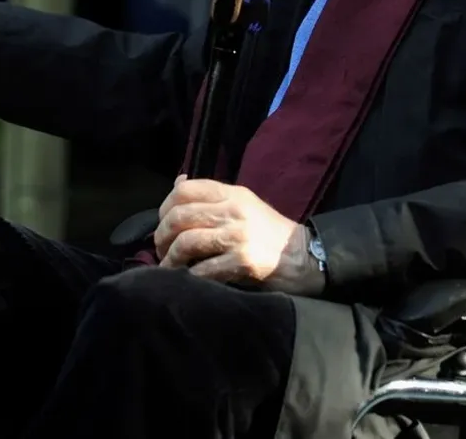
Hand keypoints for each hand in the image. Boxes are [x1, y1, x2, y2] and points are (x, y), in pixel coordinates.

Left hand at [154, 176, 325, 295]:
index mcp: (232, 193)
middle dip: (162, 237)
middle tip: (161, 250)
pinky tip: (187, 281)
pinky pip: (203, 269)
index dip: (164, 207)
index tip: (162, 225)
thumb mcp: (244, 204)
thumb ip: (212, 197)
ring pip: (187, 242)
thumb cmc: (269, 232)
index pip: (184, 189)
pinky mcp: (244, 261)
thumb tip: (177, 184)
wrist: (304, 256)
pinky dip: (189, 276)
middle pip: (179, 216)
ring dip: (171, 259)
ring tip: (169, 268)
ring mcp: (239, 235)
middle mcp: (234, 210)